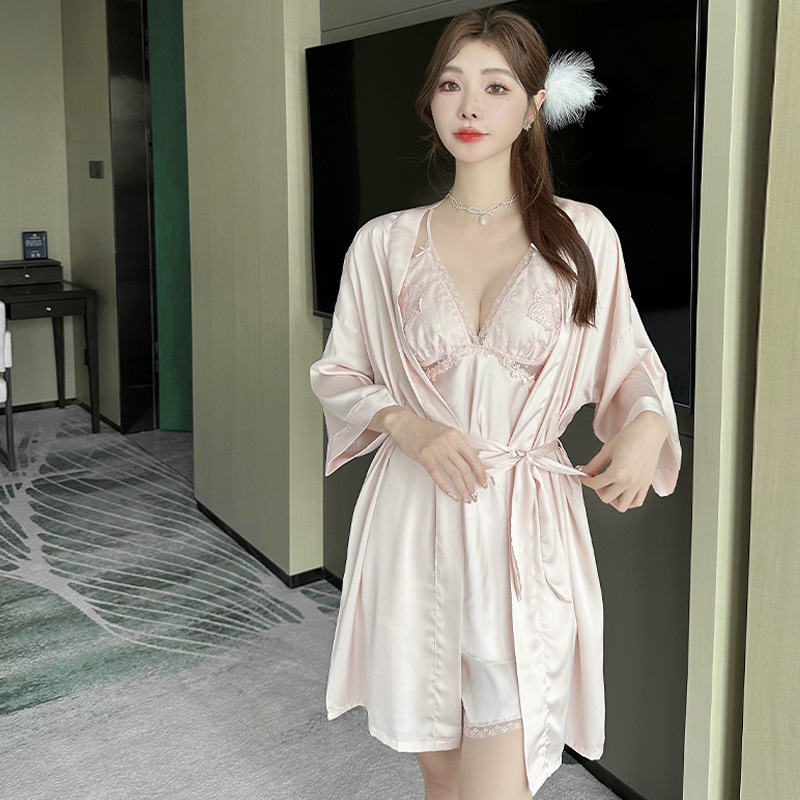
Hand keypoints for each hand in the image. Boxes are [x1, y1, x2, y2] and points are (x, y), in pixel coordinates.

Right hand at [370, 407, 487, 502]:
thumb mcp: (445, 432)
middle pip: (464, 468)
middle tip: (474, 495)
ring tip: (466, 497)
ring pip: (453, 474)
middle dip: (471, 484)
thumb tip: (469, 462)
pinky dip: (446, 487)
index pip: (473, 457)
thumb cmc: (425, 429)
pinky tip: (452, 495)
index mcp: (455, 436)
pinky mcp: (424, 458)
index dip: (480, 472)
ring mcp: (435, 451)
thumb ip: (456, 444)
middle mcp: (447, 443)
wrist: (405, 424)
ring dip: (461, 488)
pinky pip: (438, 476)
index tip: (483, 482)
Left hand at [576, 410, 667, 512]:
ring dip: (613, 499)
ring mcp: (639, 484)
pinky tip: (622, 491)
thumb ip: (594, 464)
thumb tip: (585, 472)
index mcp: (617, 472)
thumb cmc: (631, 436)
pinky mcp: (647, 484)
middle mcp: (629, 481)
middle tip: (596, 480)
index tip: (584, 477)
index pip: (595, 484)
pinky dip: (628, 501)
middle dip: (597, 490)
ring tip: (610, 488)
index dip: (586, 481)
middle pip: (606, 498)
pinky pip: (637, 502)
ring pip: (622, 506)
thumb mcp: (606, 449)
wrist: (649, 431)